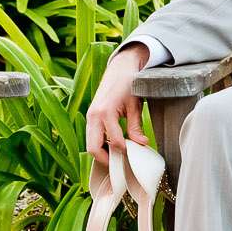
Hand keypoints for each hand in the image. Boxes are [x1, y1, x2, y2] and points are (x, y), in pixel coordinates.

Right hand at [86, 43, 150, 163]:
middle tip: (121, 163)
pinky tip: (112, 147)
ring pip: (90, 144)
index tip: (135, 155)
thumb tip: (142, 144)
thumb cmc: (129, 84)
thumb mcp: (135, 105)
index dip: (125, 151)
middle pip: (93, 148)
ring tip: (118, 156)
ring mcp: (89, 117)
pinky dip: (100, 145)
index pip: (114, 141)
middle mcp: (93, 116)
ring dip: (102, 153)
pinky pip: (91, 137)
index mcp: (106, 112)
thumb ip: (136, 126)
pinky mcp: (90, 117)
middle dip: (106, 159)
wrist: (120, 68)